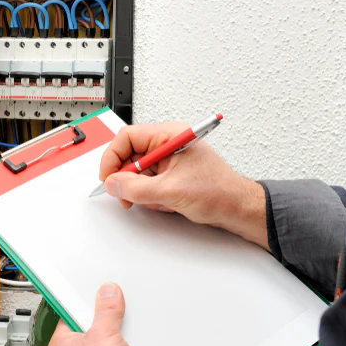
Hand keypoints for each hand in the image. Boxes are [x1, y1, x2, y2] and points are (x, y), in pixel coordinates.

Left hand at [46, 284, 142, 345]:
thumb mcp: (104, 333)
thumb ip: (106, 310)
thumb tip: (107, 293)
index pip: (69, 316)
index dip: (84, 304)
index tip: (96, 295)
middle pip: (88, 330)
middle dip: (103, 323)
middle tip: (112, 318)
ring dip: (114, 340)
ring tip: (121, 339)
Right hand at [99, 123, 268, 249]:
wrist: (238, 209)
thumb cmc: (219, 192)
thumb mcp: (171, 191)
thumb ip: (137, 188)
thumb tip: (113, 184)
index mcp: (170, 136)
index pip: (128, 137)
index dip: (113, 157)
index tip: (108, 177)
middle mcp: (168, 144)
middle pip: (130, 155)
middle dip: (126, 178)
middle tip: (125, 195)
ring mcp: (169, 160)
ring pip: (137, 172)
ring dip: (140, 190)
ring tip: (156, 201)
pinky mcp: (170, 175)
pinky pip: (147, 183)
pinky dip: (150, 196)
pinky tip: (165, 203)